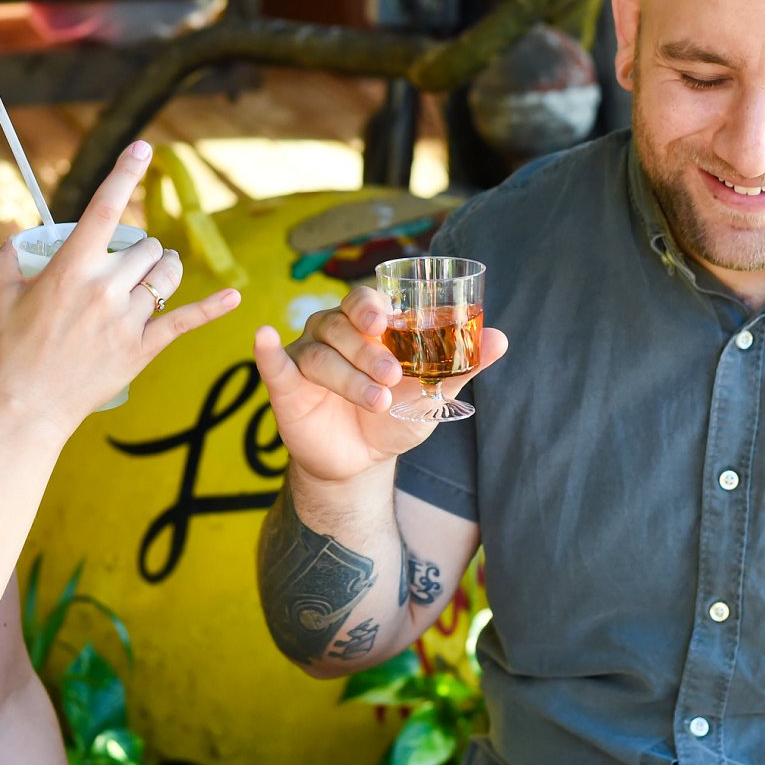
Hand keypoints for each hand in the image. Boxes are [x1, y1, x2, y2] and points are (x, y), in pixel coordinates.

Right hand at [0, 141, 240, 429]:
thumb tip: (17, 239)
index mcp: (72, 267)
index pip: (104, 208)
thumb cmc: (14, 347)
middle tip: (128, 268)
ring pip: (166, 276)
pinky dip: (212, 307)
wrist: (28, 403)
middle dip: (142, 253)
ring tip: (153, 279)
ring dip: (165, 271)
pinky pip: (185, 319)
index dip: (125, 174)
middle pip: (147, 247)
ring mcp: (127, 318)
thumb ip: (10, 259)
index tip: (143, 147)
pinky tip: (234, 297)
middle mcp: (104, 287)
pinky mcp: (144, 347)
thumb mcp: (5, 294)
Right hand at [253, 285, 507, 483]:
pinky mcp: (284, 385)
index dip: (374, 307)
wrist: (360, 464)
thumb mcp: (431, 395)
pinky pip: (272, 363)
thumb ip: (462, 365)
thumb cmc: (394, 417)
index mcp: (367, 326)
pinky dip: (265, 351)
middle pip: (341, 324)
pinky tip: (263, 338)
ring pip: (320, 354)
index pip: (366, 301)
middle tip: (391, 376)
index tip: (387, 321)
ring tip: (377, 402)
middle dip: (367, 351)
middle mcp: (333, 333)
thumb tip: (501, 338)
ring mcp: (306, 356)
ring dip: (348, 377)